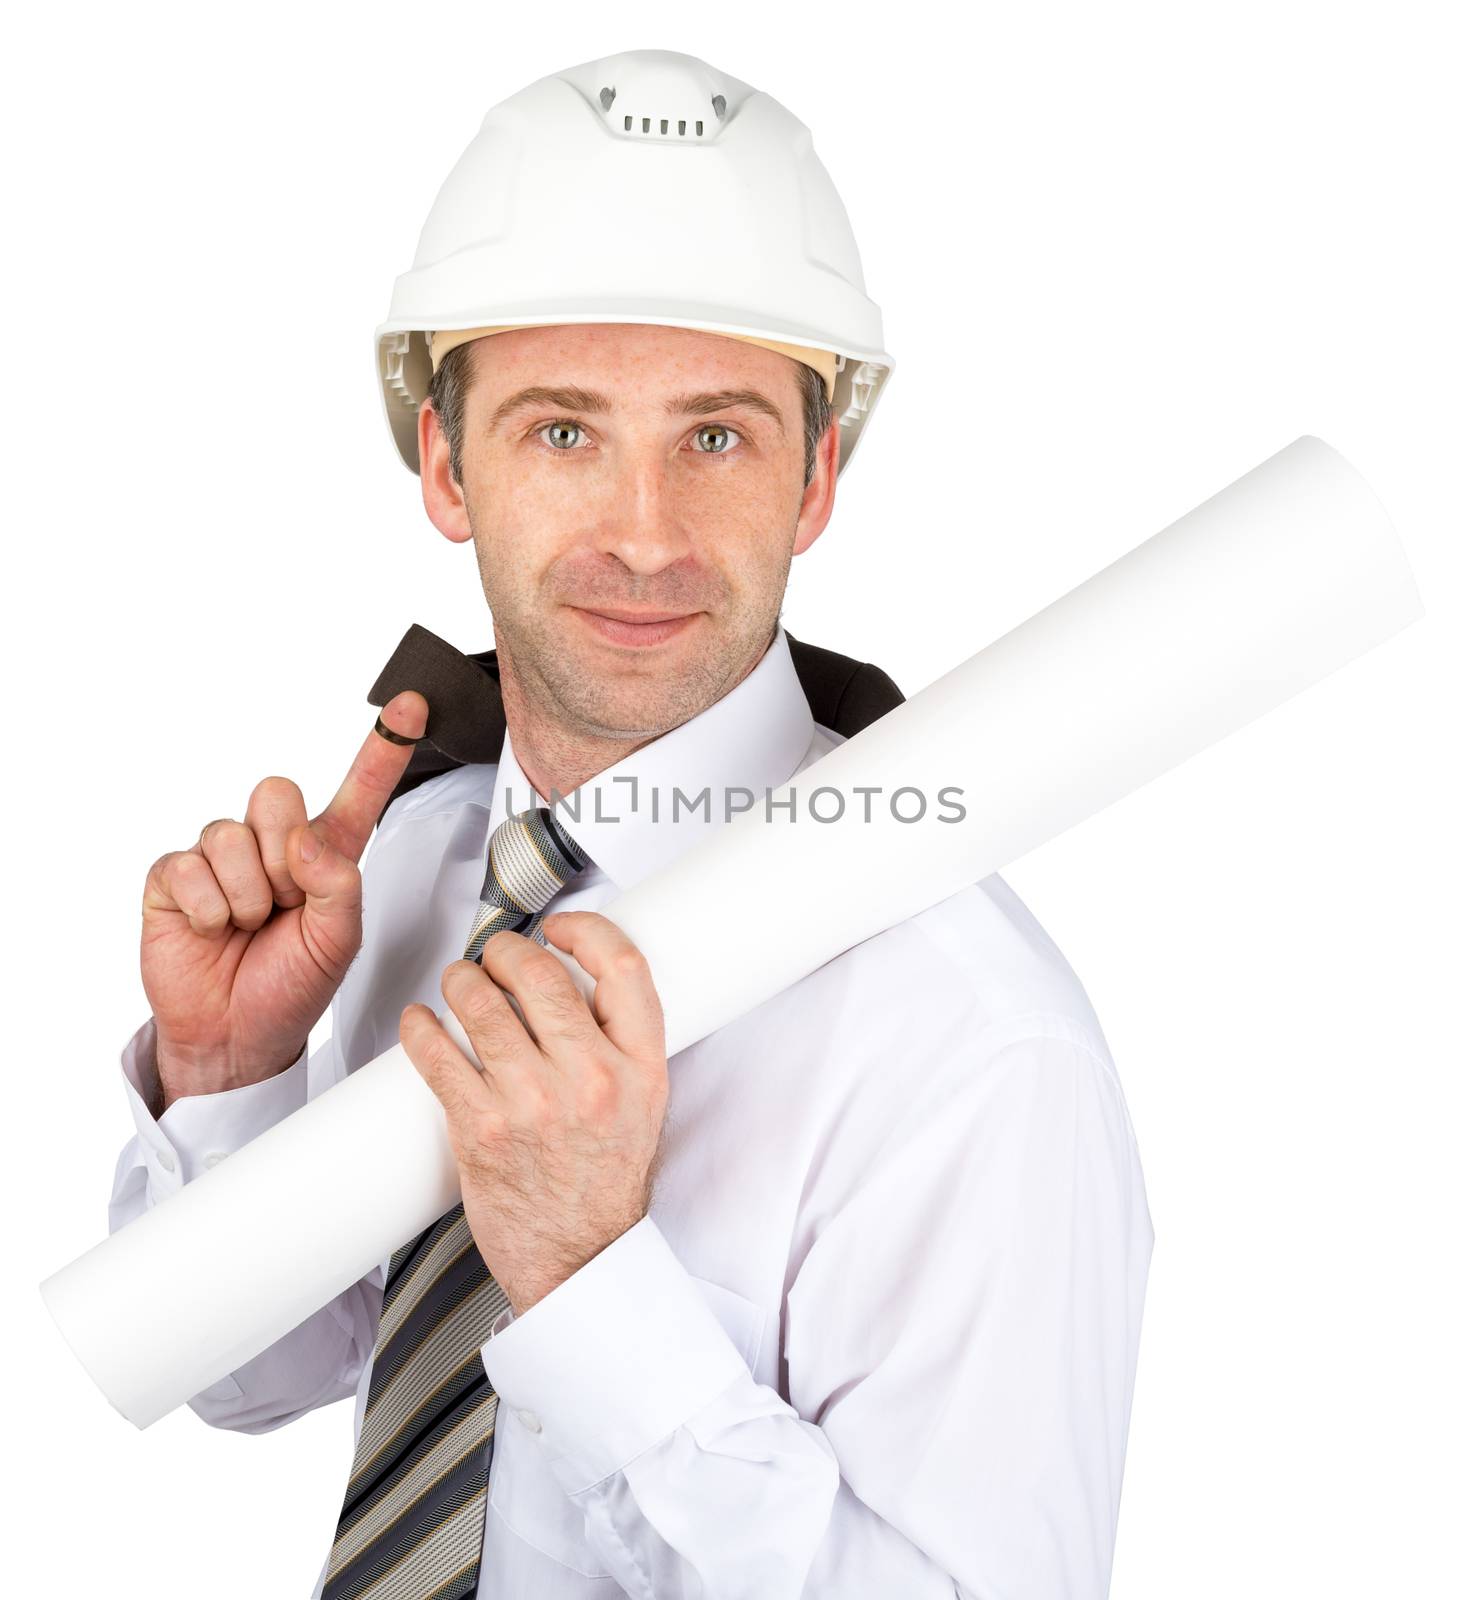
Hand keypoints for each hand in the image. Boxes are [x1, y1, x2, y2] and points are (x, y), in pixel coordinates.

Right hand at [140, 691, 428, 1110]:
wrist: (238, 1036)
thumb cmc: (293, 986)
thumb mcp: (339, 943)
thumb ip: (339, 886)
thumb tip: (305, 842)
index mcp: (324, 855)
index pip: (357, 791)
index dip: (384, 748)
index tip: (411, 706)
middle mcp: (271, 845)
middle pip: (275, 793)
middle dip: (282, 855)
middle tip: (282, 904)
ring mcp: (219, 859)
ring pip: (230, 834)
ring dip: (247, 894)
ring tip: (250, 926)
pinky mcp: (173, 879)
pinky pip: (187, 867)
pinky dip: (208, 908)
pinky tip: (214, 930)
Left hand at [400, 911, 669, 1316]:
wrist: (579, 1257)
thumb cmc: (604, 1178)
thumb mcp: (644, 1099)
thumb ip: (619, 1038)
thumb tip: (576, 973)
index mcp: (640, 1066)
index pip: (623, 966)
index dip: (586, 929)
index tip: (559, 929)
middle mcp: (591, 1080)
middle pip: (540, 974)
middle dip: (506, 951)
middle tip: (496, 957)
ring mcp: (534, 1104)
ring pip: (481, 1005)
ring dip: (460, 980)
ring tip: (458, 984)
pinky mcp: (481, 1130)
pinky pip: (438, 1055)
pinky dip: (421, 1028)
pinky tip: (421, 1022)